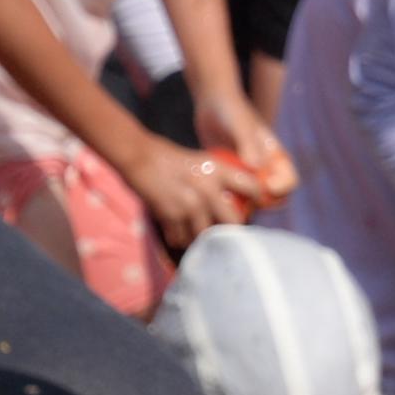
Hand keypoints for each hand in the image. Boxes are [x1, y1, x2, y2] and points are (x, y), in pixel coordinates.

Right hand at [118, 137, 246, 250]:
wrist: (138, 155)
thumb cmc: (168, 157)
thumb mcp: (199, 160)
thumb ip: (216, 179)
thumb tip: (232, 201)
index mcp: (217, 170)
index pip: (251, 186)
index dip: (256, 199)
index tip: (253, 208)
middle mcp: (207, 188)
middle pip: (233, 223)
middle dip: (231, 233)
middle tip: (227, 237)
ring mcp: (190, 204)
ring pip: (205, 236)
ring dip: (200, 239)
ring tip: (195, 235)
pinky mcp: (172, 215)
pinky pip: (181, 238)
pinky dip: (178, 238)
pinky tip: (175, 231)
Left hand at [193, 88, 295, 205]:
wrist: (213, 104)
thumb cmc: (230, 109)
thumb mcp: (239, 124)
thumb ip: (247, 143)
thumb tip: (256, 167)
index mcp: (276, 156)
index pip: (290, 181)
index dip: (281, 188)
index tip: (264, 185)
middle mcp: (266, 168)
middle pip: (275, 197)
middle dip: (263, 203)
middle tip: (245, 199)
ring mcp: (249, 175)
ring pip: (253, 201)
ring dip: (244, 205)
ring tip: (228, 200)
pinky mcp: (232, 178)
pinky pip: (235, 197)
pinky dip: (228, 201)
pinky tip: (213, 196)